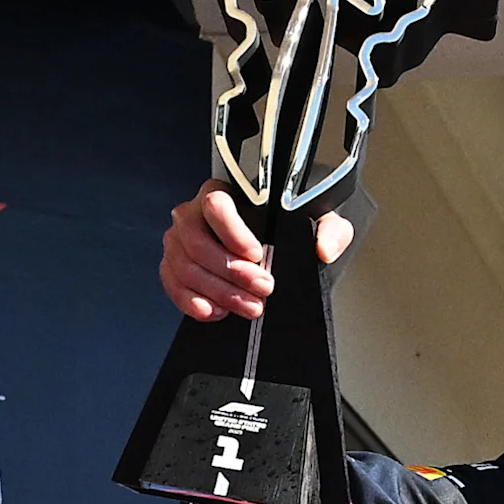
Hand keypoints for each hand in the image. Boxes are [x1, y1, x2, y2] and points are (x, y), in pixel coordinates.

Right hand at [159, 186, 353, 321]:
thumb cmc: (288, 229)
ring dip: (220, 293)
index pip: (216, 205)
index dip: (233, 232)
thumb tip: (324, 248)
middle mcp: (194, 213)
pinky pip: (173, 285)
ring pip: (186, 267)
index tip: (257, 255)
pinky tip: (216, 311)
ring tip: (249, 307)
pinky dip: (192, 302)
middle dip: (231, 272)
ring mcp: (180, 241)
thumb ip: (330, 230)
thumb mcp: (318, 223)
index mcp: (224, 192)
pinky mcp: (173, 267)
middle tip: (263, 289)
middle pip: (197, 241)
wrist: (272, 250)